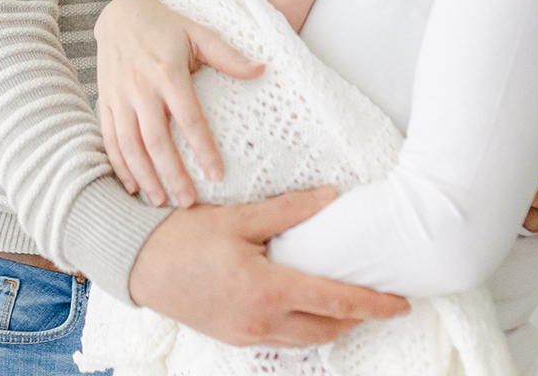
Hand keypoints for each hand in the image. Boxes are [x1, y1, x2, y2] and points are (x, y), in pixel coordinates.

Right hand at [96, 0, 263, 207]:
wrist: (120, 14)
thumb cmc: (166, 26)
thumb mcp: (198, 33)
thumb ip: (228, 55)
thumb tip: (262, 70)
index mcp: (167, 72)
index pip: (188, 118)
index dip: (202, 149)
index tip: (216, 175)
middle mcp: (140, 87)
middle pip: (156, 139)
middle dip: (172, 174)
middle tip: (189, 202)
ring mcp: (119, 96)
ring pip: (130, 144)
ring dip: (145, 175)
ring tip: (161, 201)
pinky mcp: (105, 100)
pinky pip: (109, 137)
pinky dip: (119, 164)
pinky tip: (132, 185)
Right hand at [128, 186, 410, 345]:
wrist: (137, 265)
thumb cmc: (181, 237)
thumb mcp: (237, 218)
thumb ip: (287, 211)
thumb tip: (329, 197)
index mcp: (267, 289)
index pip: (336, 301)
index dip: (373, 304)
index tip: (400, 303)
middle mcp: (261, 320)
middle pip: (327, 329)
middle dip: (358, 319)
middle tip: (379, 302)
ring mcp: (247, 334)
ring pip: (305, 339)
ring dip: (331, 326)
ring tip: (346, 305)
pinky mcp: (233, 337)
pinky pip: (280, 339)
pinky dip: (301, 327)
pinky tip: (302, 308)